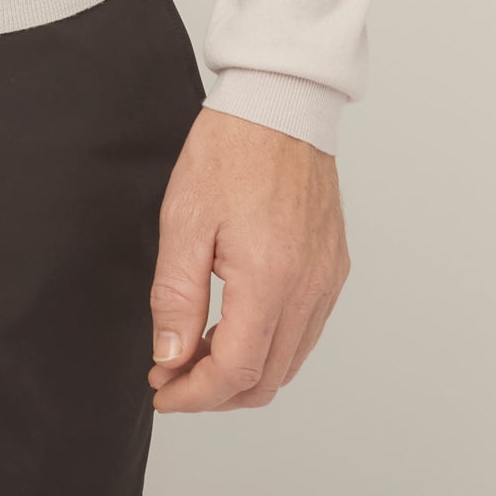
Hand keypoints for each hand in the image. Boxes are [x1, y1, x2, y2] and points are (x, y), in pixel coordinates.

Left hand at [146, 106, 350, 411]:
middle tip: (173, 377)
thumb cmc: (230, 148)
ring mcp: (327, 279)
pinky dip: (271, 346)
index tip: (162, 390)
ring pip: (289, 361)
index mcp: (270, 278)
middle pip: (266, 380)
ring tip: (198, 353)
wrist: (279, 101)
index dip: (194, 394)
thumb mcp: (184, 219)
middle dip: (215, 392)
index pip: (235, 372)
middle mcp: (309, 288)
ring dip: (244, 374)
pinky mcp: (333, 266)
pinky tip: (236, 327)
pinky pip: (306, 331)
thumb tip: (169, 356)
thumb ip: (175, 296)